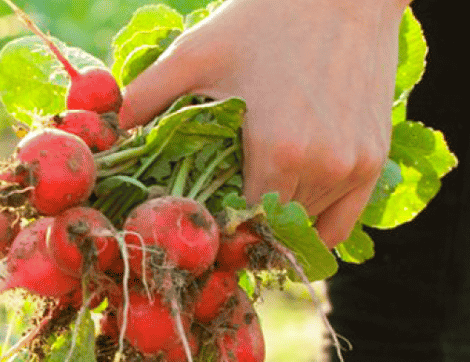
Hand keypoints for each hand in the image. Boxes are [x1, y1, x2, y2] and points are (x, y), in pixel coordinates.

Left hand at [119, 0, 407, 246]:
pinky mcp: (372, 162)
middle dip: (235, 233)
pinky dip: (310, 231)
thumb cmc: (263, 21)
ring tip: (240, 216)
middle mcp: (322, 169)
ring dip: (270, 230)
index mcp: (277, 152)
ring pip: (302, 231)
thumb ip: (143, 99)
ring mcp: (353, 168)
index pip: (237, 227)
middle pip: (267, 232)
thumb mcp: (194, 56)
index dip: (209, 231)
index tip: (187, 225)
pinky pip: (339, 225)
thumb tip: (97, 136)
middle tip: (207, 225)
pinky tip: (280, 222)